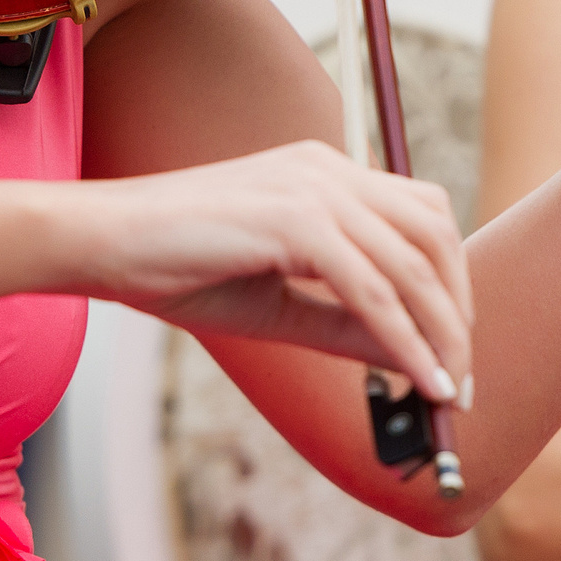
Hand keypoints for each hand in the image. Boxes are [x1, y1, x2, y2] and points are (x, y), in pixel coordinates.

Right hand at [62, 140, 472, 407]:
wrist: (102, 242)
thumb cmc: (177, 267)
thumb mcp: (278, 303)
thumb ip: (346, 322)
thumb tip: (414, 358)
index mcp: (324, 174)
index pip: (421, 216)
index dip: (449, 282)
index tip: (451, 348)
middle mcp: (327, 169)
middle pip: (433, 232)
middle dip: (457, 309)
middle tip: (458, 379)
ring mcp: (312, 188)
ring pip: (411, 261)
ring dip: (440, 332)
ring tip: (445, 390)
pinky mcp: (293, 220)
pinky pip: (371, 287)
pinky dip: (404, 338)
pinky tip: (417, 380)